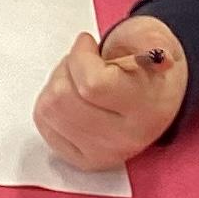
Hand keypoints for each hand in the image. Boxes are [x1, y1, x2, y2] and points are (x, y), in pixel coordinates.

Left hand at [34, 16, 188, 170]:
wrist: (155, 95)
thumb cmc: (147, 66)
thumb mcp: (154, 38)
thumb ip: (151, 41)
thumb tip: (153, 54)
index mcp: (147, 108)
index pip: (92, 84)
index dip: (81, 56)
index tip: (89, 44)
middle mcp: (125, 138)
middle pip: (62, 98)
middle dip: (67, 68)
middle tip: (85, 62)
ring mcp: (102, 152)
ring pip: (48, 110)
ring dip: (55, 85)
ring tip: (79, 79)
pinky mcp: (82, 159)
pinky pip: (43, 124)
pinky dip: (50, 104)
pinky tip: (73, 99)